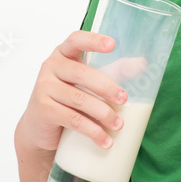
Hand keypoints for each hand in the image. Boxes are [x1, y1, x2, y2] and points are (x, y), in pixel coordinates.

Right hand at [17, 31, 146, 152]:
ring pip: (79, 99)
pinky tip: (105, 140)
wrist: (38, 127)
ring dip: (103, 113)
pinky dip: (92, 131)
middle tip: (124, 99)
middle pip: (82, 73)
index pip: (76, 40)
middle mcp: (51, 67)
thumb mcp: (86, 81)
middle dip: (107, 87)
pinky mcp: (44, 110)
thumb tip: (141, 63)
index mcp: (63, 54)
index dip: (93, 41)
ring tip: (119, 124)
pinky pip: (73, 119)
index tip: (112, 44)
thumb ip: (112, 70)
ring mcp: (44, 88)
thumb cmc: (67, 98)